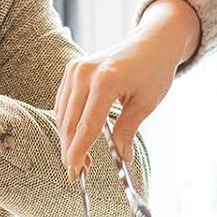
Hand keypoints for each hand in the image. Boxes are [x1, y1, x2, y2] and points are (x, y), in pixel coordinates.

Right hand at [55, 0, 200, 178]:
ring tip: (80, 160)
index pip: (86, 125)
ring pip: (63, 113)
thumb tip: (121, 158)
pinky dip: (67, 121)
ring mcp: (75, 68)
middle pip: (69, 122)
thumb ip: (127, 131)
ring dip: (67, 138)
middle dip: (70, 149)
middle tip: (75, 174)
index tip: (74, 173)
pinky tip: (76, 137)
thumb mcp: (146, 104)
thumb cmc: (154, 71)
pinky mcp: (72, 68)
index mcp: (105, 81)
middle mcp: (85, 73)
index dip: (78, 152)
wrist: (153, 42)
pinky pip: (64, 101)